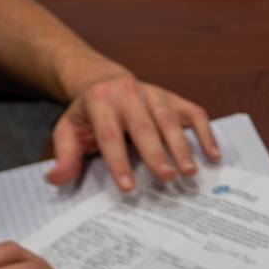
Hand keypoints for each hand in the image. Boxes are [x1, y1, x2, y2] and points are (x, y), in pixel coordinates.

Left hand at [50, 69, 218, 192]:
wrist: (103, 81)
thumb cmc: (89, 115)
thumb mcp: (69, 131)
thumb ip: (64, 156)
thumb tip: (55, 179)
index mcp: (99, 101)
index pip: (109, 134)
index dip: (119, 161)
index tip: (128, 187)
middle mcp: (128, 94)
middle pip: (143, 126)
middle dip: (156, 153)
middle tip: (167, 177)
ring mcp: (155, 95)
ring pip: (170, 120)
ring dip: (182, 147)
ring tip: (190, 172)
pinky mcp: (174, 98)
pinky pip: (194, 114)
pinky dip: (206, 134)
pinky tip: (214, 155)